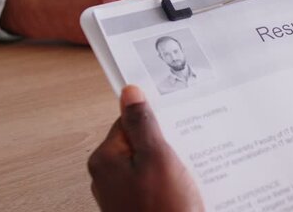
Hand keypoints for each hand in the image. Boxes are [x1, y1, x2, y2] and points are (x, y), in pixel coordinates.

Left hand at [88, 86, 203, 211]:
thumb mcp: (157, 157)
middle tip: (184, 152)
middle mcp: (106, 176)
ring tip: (187, 173)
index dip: (154, 122)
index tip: (173, 125)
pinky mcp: (136, 207)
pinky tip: (184, 188)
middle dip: (165, 144)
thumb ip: (142, 123)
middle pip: (139, 142)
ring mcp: (121, 195)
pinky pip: (152, 184)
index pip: (127, 122)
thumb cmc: (164, 211)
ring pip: (148, 164)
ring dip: (170, 164)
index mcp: (105, 159)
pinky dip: (169, 182)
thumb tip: (130, 93)